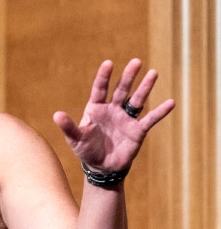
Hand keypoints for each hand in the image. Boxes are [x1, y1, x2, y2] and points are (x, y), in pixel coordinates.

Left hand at [53, 59, 174, 171]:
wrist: (102, 167)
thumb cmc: (86, 150)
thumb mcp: (75, 139)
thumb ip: (68, 127)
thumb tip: (56, 115)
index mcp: (96, 108)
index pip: (100, 88)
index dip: (104, 76)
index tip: (109, 63)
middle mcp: (112, 109)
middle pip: (121, 89)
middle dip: (128, 76)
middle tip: (136, 61)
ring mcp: (126, 119)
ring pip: (137, 99)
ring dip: (145, 87)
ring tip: (153, 73)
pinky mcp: (137, 131)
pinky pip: (150, 119)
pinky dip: (160, 112)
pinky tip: (171, 102)